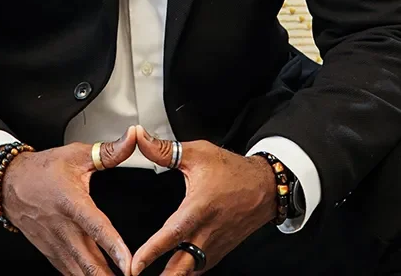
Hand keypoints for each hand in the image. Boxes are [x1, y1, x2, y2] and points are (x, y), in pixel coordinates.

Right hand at [2, 126, 136, 275]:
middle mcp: (63, 227)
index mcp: (72, 202)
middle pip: (89, 262)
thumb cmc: (44, 169)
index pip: (96, 227)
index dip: (114, 247)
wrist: (10, 183)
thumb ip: (110, 150)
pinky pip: (69, 272)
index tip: (129, 264)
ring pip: (79, 272)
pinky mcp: (51, 252)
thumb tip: (133, 137)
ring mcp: (56, 243)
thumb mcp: (77, 154)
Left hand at [131, 126, 275, 274]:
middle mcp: (207, 232)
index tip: (136, 265)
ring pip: (191, 270)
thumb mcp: (198, 153)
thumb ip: (165, 150)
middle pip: (182, 266)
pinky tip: (174, 272)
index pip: (172, 234)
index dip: (152, 251)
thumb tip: (140, 138)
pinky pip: (200, 267)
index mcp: (199, 208)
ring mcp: (215, 245)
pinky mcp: (219, 251)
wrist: (264, 186)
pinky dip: (186, 272)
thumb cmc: (232, 170)